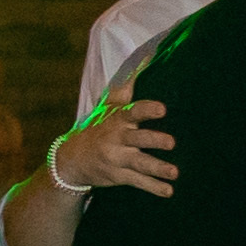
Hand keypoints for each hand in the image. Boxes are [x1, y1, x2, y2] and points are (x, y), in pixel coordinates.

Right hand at [51, 93, 176, 202]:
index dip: (146, 110)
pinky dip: (153, 187)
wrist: (71, 159)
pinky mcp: (118, 176)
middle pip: (137, 139)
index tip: (162, 109)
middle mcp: (116, 139)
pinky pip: (138, 181)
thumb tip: (147, 54)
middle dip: (153, 140)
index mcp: (117, 120)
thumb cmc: (98, 127)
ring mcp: (117, 159)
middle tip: (171, 142)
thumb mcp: (109, 106)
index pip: (132, 112)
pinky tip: (169, 191)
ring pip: (139, 163)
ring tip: (175, 173)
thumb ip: (127, 85)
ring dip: (157, 168)